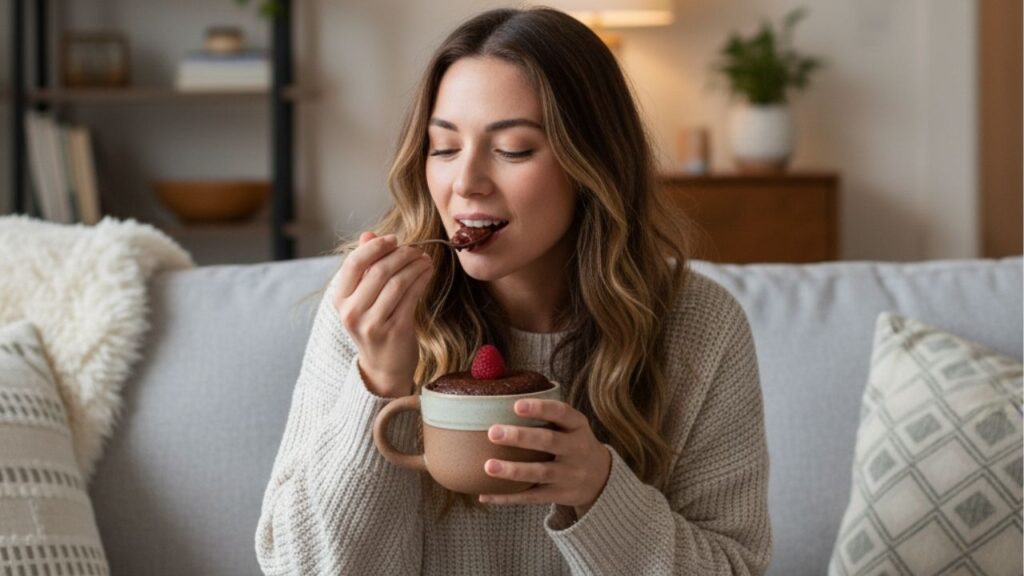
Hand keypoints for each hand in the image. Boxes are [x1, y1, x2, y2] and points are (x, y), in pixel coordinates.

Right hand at [333, 231, 432, 397]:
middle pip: (378, 271)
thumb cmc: (374, 326)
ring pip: (397, 282)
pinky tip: (428, 272)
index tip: (393, 239)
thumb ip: (364, 267)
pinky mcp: (395, 330)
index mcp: (339, 300)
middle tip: (416, 249)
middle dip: (401, 254)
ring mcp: (373, 323)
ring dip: (415, 265)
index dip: (375, 247)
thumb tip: (369, 235)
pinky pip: (412, 295)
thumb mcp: (362, 298)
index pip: (353, 264)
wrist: (383, 367)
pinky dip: (422, 279)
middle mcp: (352, 312)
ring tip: (425, 259)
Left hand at [479, 399, 611, 518]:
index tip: (516, 405)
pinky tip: (486, 494)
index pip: (562, 413)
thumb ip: (546, 414)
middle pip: (550, 441)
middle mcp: (576, 449)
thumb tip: (500, 400)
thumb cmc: (573, 442)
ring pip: (541, 472)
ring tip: (489, 466)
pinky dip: (508, 497)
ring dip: (514, 470)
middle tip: (493, 432)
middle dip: (521, 437)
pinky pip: (532, 497)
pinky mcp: (560, 494)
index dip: (540, 408)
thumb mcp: (571, 425)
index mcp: (577, 426)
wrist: (601, 477)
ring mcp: (569, 474)